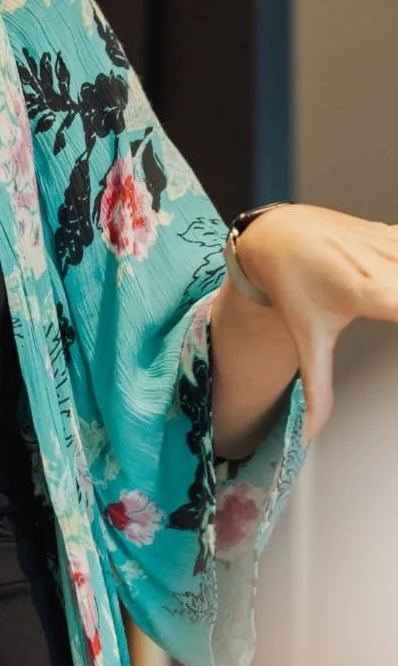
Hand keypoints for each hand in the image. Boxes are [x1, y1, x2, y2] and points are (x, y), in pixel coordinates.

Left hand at [232, 203, 397, 437]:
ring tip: (390, 311)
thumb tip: (312, 431)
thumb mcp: (307, 338)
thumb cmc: (292, 283)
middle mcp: (386, 262)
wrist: (279, 235)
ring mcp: (396, 245)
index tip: (396, 315)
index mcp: (367, 289)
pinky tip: (396, 285)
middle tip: (391, 314)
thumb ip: (317, 388)